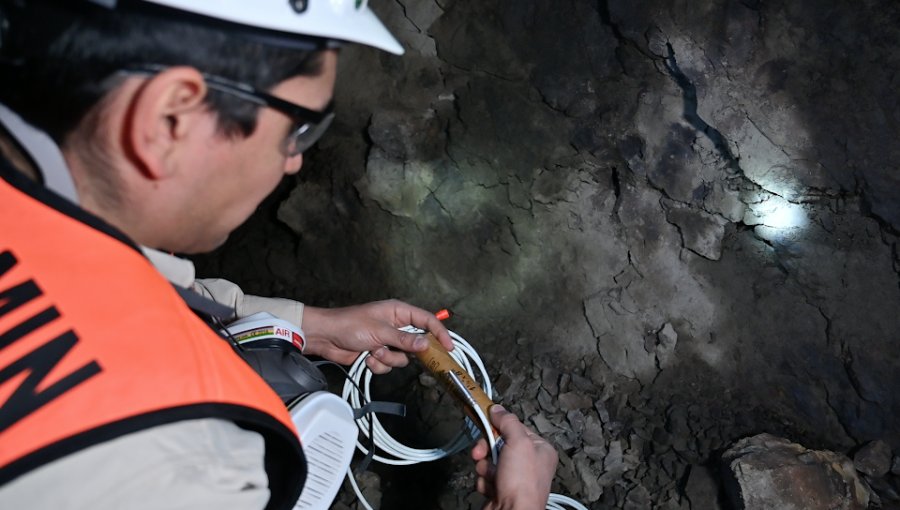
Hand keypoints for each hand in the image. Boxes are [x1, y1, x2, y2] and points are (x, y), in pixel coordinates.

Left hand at [301, 299, 453, 373]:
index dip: (439, 333)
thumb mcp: (380, 331)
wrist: (326, 338)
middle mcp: (396, 326)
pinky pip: (388, 365)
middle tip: (406, 355)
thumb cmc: (350, 325)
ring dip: (388, 358)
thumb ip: (404, 340)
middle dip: (408, 351)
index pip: (427, 321)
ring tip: (374, 351)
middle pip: (416, 343)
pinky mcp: (378, 354)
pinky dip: (378, 364)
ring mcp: (387, 341)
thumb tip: (426, 345)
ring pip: (402, 358)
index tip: (449, 348)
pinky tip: (366, 357)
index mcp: (399, 312)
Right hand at [471, 406, 557, 509]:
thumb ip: (508, 422)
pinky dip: (484, 481)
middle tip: (481, 453)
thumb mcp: (518, 442)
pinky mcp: (500, 489)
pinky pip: (485, 476)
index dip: (500, 426)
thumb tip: (498, 409)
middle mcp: (529, 463)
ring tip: (492, 476)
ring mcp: (514, 477)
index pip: (516, 428)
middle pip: (499, 444)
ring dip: (485, 467)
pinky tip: (492, 489)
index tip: (486, 422)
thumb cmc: (522, 482)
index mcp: (540, 449)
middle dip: (487, 449)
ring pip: (489, 460)